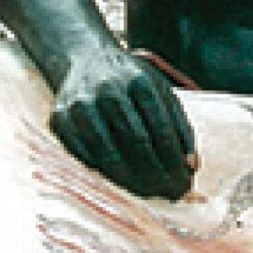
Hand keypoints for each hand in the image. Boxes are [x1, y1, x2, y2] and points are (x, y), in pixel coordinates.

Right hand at [50, 50, 195, 199]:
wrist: (84, 59)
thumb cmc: (130, 81)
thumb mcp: (160, 90)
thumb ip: (179, 125)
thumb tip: (193, 166)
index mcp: (139, 80)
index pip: (160, 128)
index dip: (174, 159)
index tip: (185, 181)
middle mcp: (108, 90)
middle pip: (136, 142)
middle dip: (156, 174)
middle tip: (170, 193)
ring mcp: (81, 104)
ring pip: (108, 155)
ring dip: (131, 181)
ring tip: (149, 193)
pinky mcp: (59, 120)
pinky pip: (84, 156)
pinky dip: (104, 173)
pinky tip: (122, 181)